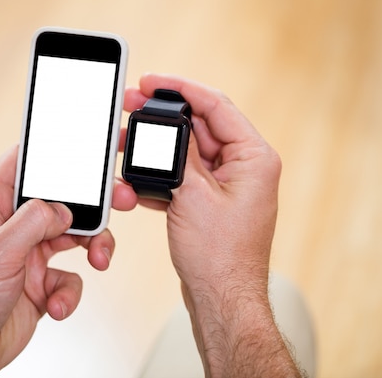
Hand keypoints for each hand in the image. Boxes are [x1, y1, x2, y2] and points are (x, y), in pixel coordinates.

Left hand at [0, 146, 135, 377]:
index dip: (57, 151)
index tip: (90, 149)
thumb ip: (33, 221)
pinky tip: (55, 303)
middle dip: (92, 205)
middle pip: (62, 200)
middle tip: (119, 201)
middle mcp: (12, 224)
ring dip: (93, 247)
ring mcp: (27, 252)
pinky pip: (70, 276)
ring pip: (74, 236)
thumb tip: (62, 209)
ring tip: (100, 259)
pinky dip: (70, 292)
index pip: (27, 163)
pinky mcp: (39, 281)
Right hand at [123, 74, 298, 376]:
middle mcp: (245, 166)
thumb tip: (165, 123)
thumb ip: (178, 153)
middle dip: (162, 119)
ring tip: (126, 145)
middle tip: (131, 106)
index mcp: (254, 157)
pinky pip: (183, 177)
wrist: (220, 300)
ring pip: (186, 153)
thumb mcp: (193, 195)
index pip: (216, 105)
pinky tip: (138, 181)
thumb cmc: (219, 256)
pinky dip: (161, 176)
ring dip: (157, 150)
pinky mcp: (211, 201)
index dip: (181, 88)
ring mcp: (227, 185)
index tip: (151, 81)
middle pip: (199, 127)